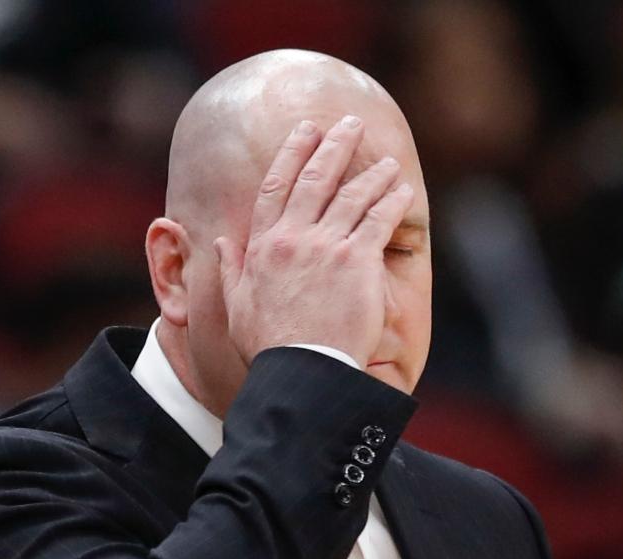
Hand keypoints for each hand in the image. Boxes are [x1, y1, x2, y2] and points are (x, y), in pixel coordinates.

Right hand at [215, 115, 414, 366]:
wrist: (302, 370)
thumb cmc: (270, 347)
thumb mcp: (235, 306)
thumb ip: (230, 269)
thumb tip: (219, 240)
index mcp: (263, 247)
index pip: (276, 188)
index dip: (292, 154)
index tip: (304, 132)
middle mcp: (294, 238)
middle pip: (315, 179)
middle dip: (333, 145)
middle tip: (348, 123)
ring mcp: (327, 247)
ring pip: (352, 195)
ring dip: (372, 173)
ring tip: (388, 161)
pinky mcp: (358, 261)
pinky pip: (378, 220)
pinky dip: (392, 201)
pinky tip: (402, 189)